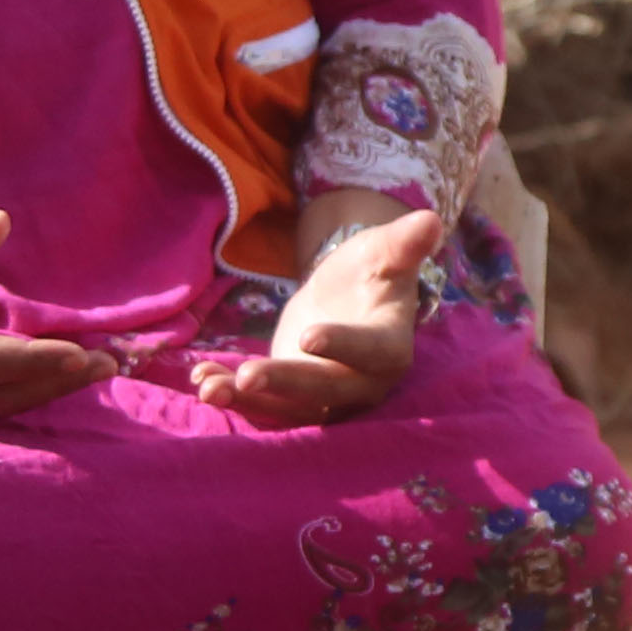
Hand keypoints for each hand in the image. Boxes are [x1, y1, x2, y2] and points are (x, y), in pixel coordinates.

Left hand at [188, 201, 437, 425]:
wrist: (346, 301)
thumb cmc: (371, 274)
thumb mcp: (382, 253)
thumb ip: (403, 243)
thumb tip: (430, 220)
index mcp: (390, 348)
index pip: (371, 352)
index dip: (343, 347)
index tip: (308, 336)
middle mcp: (360, 384)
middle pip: (324, 391)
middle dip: (285, 385)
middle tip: (246, 376)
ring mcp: (324, 399)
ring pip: (289, 410)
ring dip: (249, 403)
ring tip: (210, 388)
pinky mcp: (292, 401)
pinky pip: (264, 408)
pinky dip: (233, 396)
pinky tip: (201, 378)